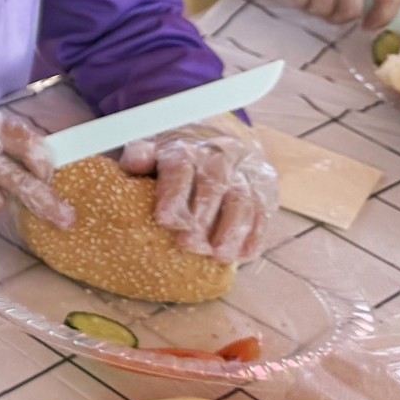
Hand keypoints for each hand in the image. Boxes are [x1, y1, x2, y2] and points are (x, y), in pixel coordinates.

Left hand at [118, 122, 274, 261]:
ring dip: (232, 230)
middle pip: (214, 186)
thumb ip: (140, 156)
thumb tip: (134, 162)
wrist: (216, 144)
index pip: (181, 168)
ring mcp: (244, 173)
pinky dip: (255, 234)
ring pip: (243, 200)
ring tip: (219, 255)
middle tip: (189, 245)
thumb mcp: (152, 152)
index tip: (164, 220)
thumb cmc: (175, 160)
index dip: (173, 194)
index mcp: (186, 149)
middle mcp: (219, 158)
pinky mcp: (264, 188)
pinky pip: (263, 212)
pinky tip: (244, 254)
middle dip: (202, 218)